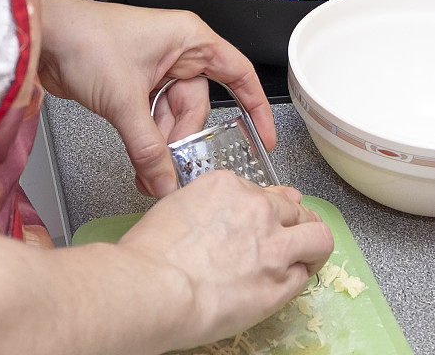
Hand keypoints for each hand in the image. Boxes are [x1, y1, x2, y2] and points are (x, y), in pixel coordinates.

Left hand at [38, 0, 274, 197]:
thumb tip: (167, 183)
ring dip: (161, 147)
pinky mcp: (133, 84)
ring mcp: (154, 69)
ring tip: (148, 174)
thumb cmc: (86, 41)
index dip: (256, 106)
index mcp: (189, 39)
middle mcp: (177, 52)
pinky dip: (146, 141)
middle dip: (184, 141)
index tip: (264, 139)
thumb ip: (148, 146)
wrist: (42, 37)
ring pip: (172, 117)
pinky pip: (151, 119)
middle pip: (198, 107)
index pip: (238, 73)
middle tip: (172, 171)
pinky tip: (139, 164)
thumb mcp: (124, 98)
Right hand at [118, 172, 333, 350]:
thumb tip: (220, 219)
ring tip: (309, 256)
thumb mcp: (177, 207)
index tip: (266, 218)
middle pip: (296, 210)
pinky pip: (306, 275)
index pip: (263, 191)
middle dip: (297, 222)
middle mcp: (257, 209)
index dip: (267, 207)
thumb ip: (209, 206)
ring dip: (313, 246)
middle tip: (293, 236)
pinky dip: (300, 277)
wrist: (156, 285)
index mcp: (228, 185)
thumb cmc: (152, 252)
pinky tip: (290, 281)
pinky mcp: (280, 282)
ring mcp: (273, 245)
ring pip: (318, 238)